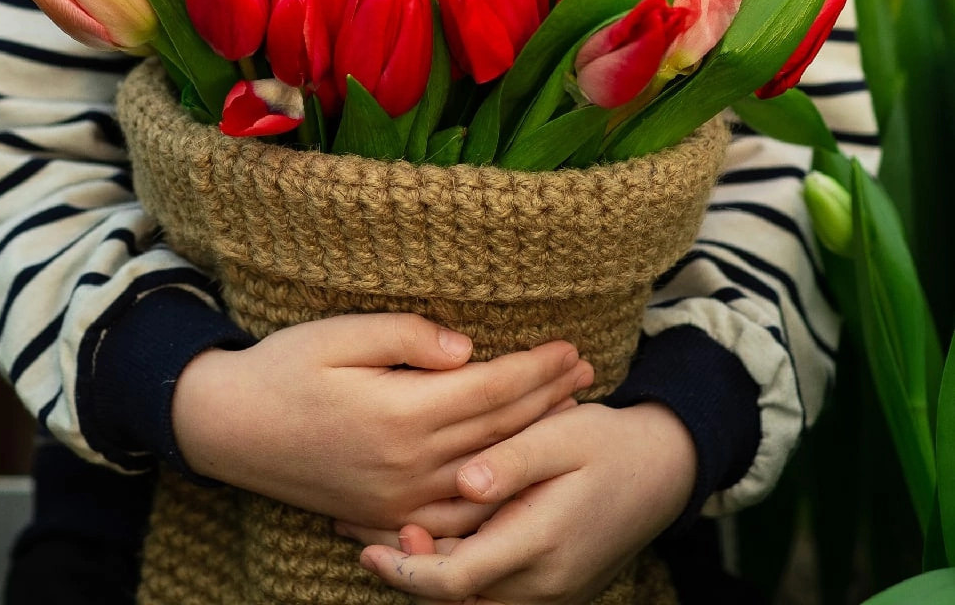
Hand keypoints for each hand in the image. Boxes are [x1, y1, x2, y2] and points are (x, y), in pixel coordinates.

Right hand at [171, 312, 592, 529]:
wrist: (229, 429)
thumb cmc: (284, 368)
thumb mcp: (339, 333)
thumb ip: (407, 337)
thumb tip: (469, 348)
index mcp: (401, 412)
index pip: (490, 388)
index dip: (536, 367)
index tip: (570, 346)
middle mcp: (407, 464)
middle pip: (498, 431)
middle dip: (548, 399)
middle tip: (588, 372)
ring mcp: (397, 499)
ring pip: (486, 478)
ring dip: (532, 445)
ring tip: (567, 416)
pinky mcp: (384, 515)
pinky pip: (455, 517)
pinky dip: (494, 495)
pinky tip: (514, 475)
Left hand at [353, 400, 697, 603]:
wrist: (663, 472)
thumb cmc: (607, 444)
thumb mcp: (562, 434)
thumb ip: (511, 460)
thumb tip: (463, 482)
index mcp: (541, 543)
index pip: (455, 578)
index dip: (405, 568)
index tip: (366, 547)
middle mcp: (543, 583)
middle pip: (455, 597)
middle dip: (405, 569)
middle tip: (360, 533)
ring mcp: (550, 594)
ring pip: (471, 599)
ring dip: (429, 572)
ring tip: (386, 533)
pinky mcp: (552, 590)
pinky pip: (492, 593)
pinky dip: (458, 573)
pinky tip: (432, 539)